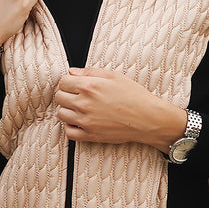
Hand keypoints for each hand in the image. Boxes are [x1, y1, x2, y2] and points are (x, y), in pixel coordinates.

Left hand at [54, 68, 186, 151]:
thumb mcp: (114, 76)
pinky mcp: (90, 135)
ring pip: (61, 114)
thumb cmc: (135, 95)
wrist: (148, 118)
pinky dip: (70, 127)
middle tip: (76, 96)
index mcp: (89, 86)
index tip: (74, 85)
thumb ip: (90, 72)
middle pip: (59, 97)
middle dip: (66, 95)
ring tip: (78, 109)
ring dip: (67, 110)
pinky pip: (69, 132)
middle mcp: (84, 103)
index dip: (68, 82)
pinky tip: (79, 122)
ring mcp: (86, 121)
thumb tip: (71, 71)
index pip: (63, 82)